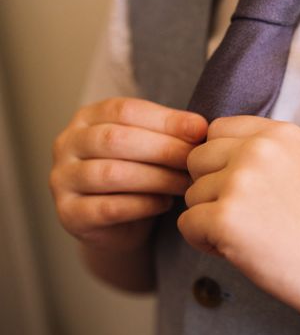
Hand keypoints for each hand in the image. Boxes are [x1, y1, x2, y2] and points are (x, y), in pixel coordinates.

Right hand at [50, 97, 207, 253]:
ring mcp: (63, 180)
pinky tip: (165, 204)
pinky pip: (109, 208)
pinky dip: (144, 205)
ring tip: (186, 184)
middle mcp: (67, 144)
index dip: (165, 119)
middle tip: (195, 161)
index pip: (124, 110)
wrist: (117, 224)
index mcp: (88, 118)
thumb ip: (170, 132)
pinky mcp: (69, 214)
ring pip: (111, 174)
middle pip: (115, 139)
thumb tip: (201, 127)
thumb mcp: (151, 146)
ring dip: (157, 178)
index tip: (200, 130)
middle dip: (163, 149)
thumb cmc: (139, 174)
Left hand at [179, 116, 299, 318]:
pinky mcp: (225, 219)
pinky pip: (187, 225)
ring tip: (252, 237)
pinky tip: (242, 252)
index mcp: (280, 134)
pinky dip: (205, 243)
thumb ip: (266, 156)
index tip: (246, 189)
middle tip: (247, 218)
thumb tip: (215, 160)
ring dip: (210, 218)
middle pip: (197, 160)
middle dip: (211, 189)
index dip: (222, 162)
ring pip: (191, 194)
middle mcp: (258, 149)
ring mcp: (241, 182)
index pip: (218, 130)